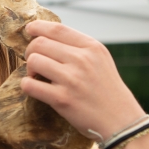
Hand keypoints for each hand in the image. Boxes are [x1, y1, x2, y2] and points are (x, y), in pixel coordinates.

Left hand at [21, 21, 144, 139]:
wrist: (121, 121)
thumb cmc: (107, 91)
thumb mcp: (101, 61)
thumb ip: (79, 48)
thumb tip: (47, 37)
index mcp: (92, 47)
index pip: (57, 28)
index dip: (38, 27)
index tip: (30, 30)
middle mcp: (82, 60)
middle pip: (40, 43)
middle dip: (31, 51)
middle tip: (34, 61)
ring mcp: (72, 79)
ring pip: (33, 61)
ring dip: (30, 69)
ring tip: (37, 76)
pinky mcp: (62, 99)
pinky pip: (30, 85)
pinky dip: (27, 85)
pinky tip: (34, 87)